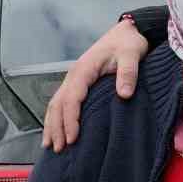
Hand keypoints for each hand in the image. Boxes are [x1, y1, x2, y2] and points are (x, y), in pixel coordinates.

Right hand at [42, 19, 148, 150]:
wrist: (127, 32)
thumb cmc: (129, 43)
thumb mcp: (132, 54)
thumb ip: (128, 73)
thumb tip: (125, 94)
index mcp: (84, 69)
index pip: (72, 98)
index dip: (71, 119)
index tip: (73, 138)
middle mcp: (74, 75)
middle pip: (59, 104)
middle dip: (57, 127)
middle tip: (59, 149)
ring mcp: (73, 78)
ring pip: (56, 104)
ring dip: (52, 124)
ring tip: (50, 146)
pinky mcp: (78, 82)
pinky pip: (61, 101)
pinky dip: (55, 117)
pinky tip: (55, 131)